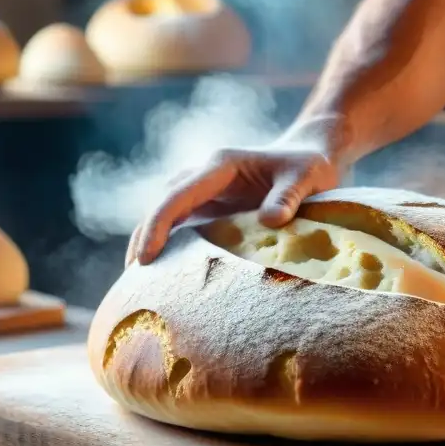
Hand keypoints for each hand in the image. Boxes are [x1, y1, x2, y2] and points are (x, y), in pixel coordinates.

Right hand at [125, 143, 340, 266]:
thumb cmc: (309, 165)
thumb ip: (289, 196)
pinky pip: (180, 229)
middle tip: (134, 283)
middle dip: (144, 241)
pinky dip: (168, 251)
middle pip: (162, 209)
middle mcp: (203, 177)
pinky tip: (164, 280)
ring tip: (140, 289)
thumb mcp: (307, 177)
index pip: (177, 196)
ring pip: (165, 219)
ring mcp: (203, 194)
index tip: (145, 258)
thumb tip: (269, 221)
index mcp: (219, 166)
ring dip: (150, 247)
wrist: (310, 156)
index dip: (157, 226)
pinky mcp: (209, 210)